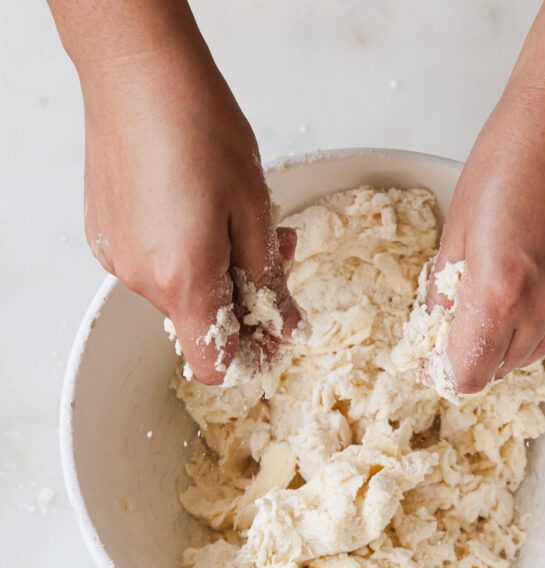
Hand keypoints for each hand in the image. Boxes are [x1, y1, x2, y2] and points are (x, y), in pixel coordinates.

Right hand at [80, 46, 299, 384]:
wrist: (138, 71)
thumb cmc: (201, 130)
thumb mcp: (255, 211)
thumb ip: (269, 281)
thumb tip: (286, 327)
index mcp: (184, 281)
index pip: (213, 366)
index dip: (250, 358)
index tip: (272, 330)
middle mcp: (143, 281)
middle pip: (201, 323)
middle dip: (243, 297)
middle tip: (275, 250)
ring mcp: (118, 258)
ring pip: (180, 291)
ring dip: (216, 269)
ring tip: (239, 216)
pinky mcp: (104, 235)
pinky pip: (153, 264)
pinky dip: (182, 251)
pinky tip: (196, 205)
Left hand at [426, 83, 544, 392]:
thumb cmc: (512, 156)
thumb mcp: (456, 229)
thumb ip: (444, 292)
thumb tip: (437, 328)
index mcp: (499, 292)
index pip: (467, 375)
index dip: (445, 372)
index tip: (435, 359)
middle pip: (499, 369)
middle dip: (475, 352)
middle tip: (464, 318)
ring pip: (532, 353)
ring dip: (509, 339)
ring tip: (504, 289)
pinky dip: (544, 320)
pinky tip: (537, 279)